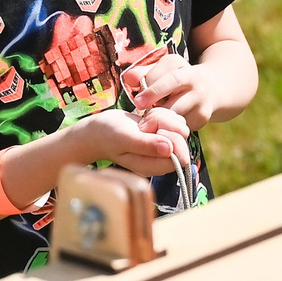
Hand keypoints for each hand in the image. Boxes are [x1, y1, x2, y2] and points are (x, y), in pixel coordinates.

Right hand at [67, 107, 189, 177]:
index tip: (151, 131)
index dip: (170, 139)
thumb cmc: (107, 135)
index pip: (180, 156)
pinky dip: (162, 114)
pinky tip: (146, 118)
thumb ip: (146, 145)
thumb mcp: (124, 138)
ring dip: (163, 117)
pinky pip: (175, 120)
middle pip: (182, 139)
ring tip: (143, 122)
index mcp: (153, 167)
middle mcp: (160, 159)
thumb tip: (169, 149)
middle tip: (145, 125)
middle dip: (166, 125)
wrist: (98, 130)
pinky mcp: (162, 134)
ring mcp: (162, 147)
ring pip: (180, 127)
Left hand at [126, 53, 215, 128]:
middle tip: (142, 118)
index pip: (165, 76)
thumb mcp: (157, 72)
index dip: (151, 90)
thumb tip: (128, 79)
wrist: (205, 90)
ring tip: (150, 125)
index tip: (138, 101)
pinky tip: (162, 129)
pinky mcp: (202, 116)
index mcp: (178, 64)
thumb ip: (141, 75)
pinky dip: (171, 129)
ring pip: (179, 112)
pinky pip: (183, 125)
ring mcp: (200, 98)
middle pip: (175, 91)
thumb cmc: (169, 82)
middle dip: (157, 105)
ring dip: (163, 120)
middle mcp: (193, 79)